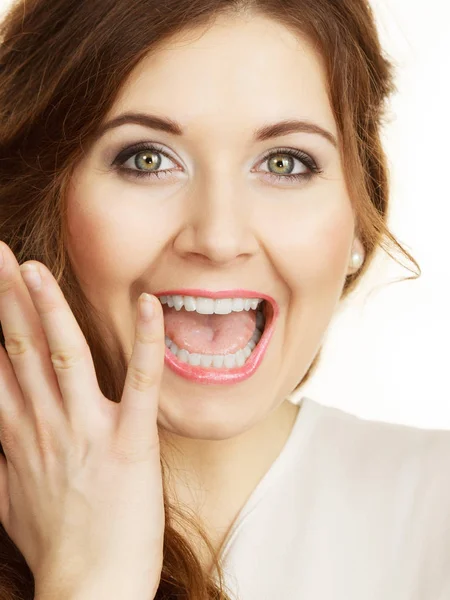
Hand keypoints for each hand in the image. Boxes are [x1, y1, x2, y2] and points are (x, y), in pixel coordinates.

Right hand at [0, 241, 164, 598]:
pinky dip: (146, 341)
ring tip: (37, 267)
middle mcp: (46, 425)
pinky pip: (142, 383)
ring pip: (66, 356)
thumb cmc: (54, 546)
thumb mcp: (8, 499)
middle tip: (0, 254)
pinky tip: (148, 303)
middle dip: (7, 296)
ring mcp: (88, 431)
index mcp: (19, 436)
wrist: (88, 590)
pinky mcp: (131, 443)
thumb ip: (1, 460)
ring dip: (50, 309)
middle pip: (20, 348)